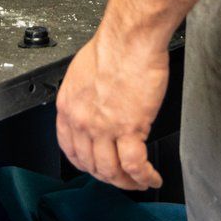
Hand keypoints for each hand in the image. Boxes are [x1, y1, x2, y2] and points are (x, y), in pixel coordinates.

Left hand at [54, 22, 167, 190]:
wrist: (130, 38)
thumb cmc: (113, 46)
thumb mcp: (84, 73)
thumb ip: (86, 97)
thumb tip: (95, 109)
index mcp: (68, 107)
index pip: (69, 150)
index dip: (84, 164)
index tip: (96, 167)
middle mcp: (82, 121)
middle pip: (91, 165)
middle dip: (108, 177)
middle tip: (121, 178)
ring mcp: (104, 128)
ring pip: (112, 171)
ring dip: (126, 182)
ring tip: (139, 181)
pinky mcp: (129, 129)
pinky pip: (135, 165)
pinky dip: (145, 176)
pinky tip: (152, 177)